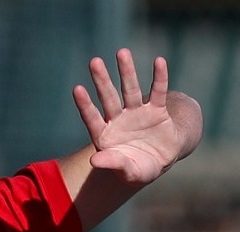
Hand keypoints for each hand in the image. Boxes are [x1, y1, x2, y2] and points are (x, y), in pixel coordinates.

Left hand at [73, 49, 202, 184]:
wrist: (161, 161)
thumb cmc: (139, 169)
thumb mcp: (129, 171)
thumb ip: (113, 164)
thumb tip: (94, 160)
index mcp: (106, 135)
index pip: (92, 118)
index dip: (85, 105)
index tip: (78, 89)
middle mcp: (118, 119)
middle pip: (109, 98)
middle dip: (102, 81)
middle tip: (94, 61)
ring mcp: (137, 112)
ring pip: (130, 89)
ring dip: (127, 71)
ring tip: (122, 52)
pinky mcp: (157, 110)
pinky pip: (159, 91)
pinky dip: (159, 77)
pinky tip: (159, 61)